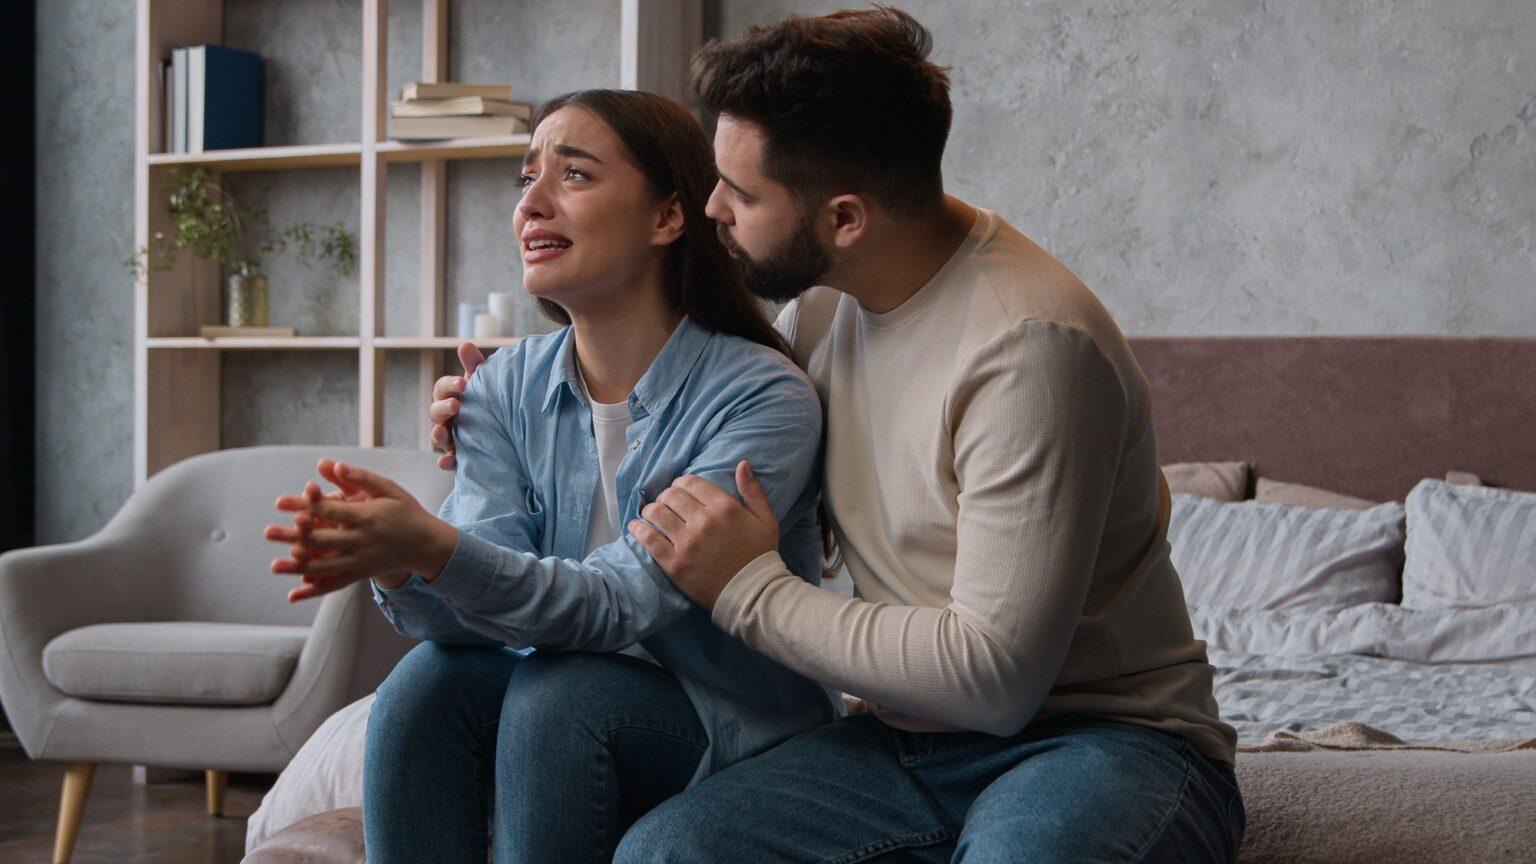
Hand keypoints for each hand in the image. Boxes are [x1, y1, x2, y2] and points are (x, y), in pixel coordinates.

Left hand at [263, 459, 456, 602]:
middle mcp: (363, 540)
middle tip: (267, 533)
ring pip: (325, 565)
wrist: (427, 544)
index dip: (303, 505)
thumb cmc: (407, 511)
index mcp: (368, 516)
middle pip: (322, 539)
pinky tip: (293, 595)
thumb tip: (333, 464)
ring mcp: (362, 560)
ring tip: (274, 566)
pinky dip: (314, 590)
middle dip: (293, 536)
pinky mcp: (362, 574)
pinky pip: (334, 584)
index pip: (329, 509)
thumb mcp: (389, 489)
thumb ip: (361, 477)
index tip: (279, 503)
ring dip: (298, 566)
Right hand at [429, 342, 486, 470]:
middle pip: (436, 412)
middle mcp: (446, 417)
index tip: (463, 383)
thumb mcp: (484, 384)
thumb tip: (465, 344)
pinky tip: (445, 463)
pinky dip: (446, 463)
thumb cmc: (489, 400)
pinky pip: (449, 461)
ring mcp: (450, 438)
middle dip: (444, 408)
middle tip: (456, 405)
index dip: (450, 385)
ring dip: (437, 435)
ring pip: (437, 436)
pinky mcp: (458, 457)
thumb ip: (475, 366)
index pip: (442, 388)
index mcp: (450, 396)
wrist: (507, 429)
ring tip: (442, 434)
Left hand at [627, 461, 778, 611]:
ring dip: (651, 510)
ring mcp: (687, 543)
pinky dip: (638, 529)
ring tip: (652, 514)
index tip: (680, 490)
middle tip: (667, 503)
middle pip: (671, 495)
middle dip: (666, 496)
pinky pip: (648, 539)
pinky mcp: (674, 563)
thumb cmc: (759, 555)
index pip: (691, 482)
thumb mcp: (766, 519)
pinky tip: (635, 526)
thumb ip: (752, 490)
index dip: (682, 483)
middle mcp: (704, 521)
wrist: (752, 594)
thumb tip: (742, 464)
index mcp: (725, 507)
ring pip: (656, 513)